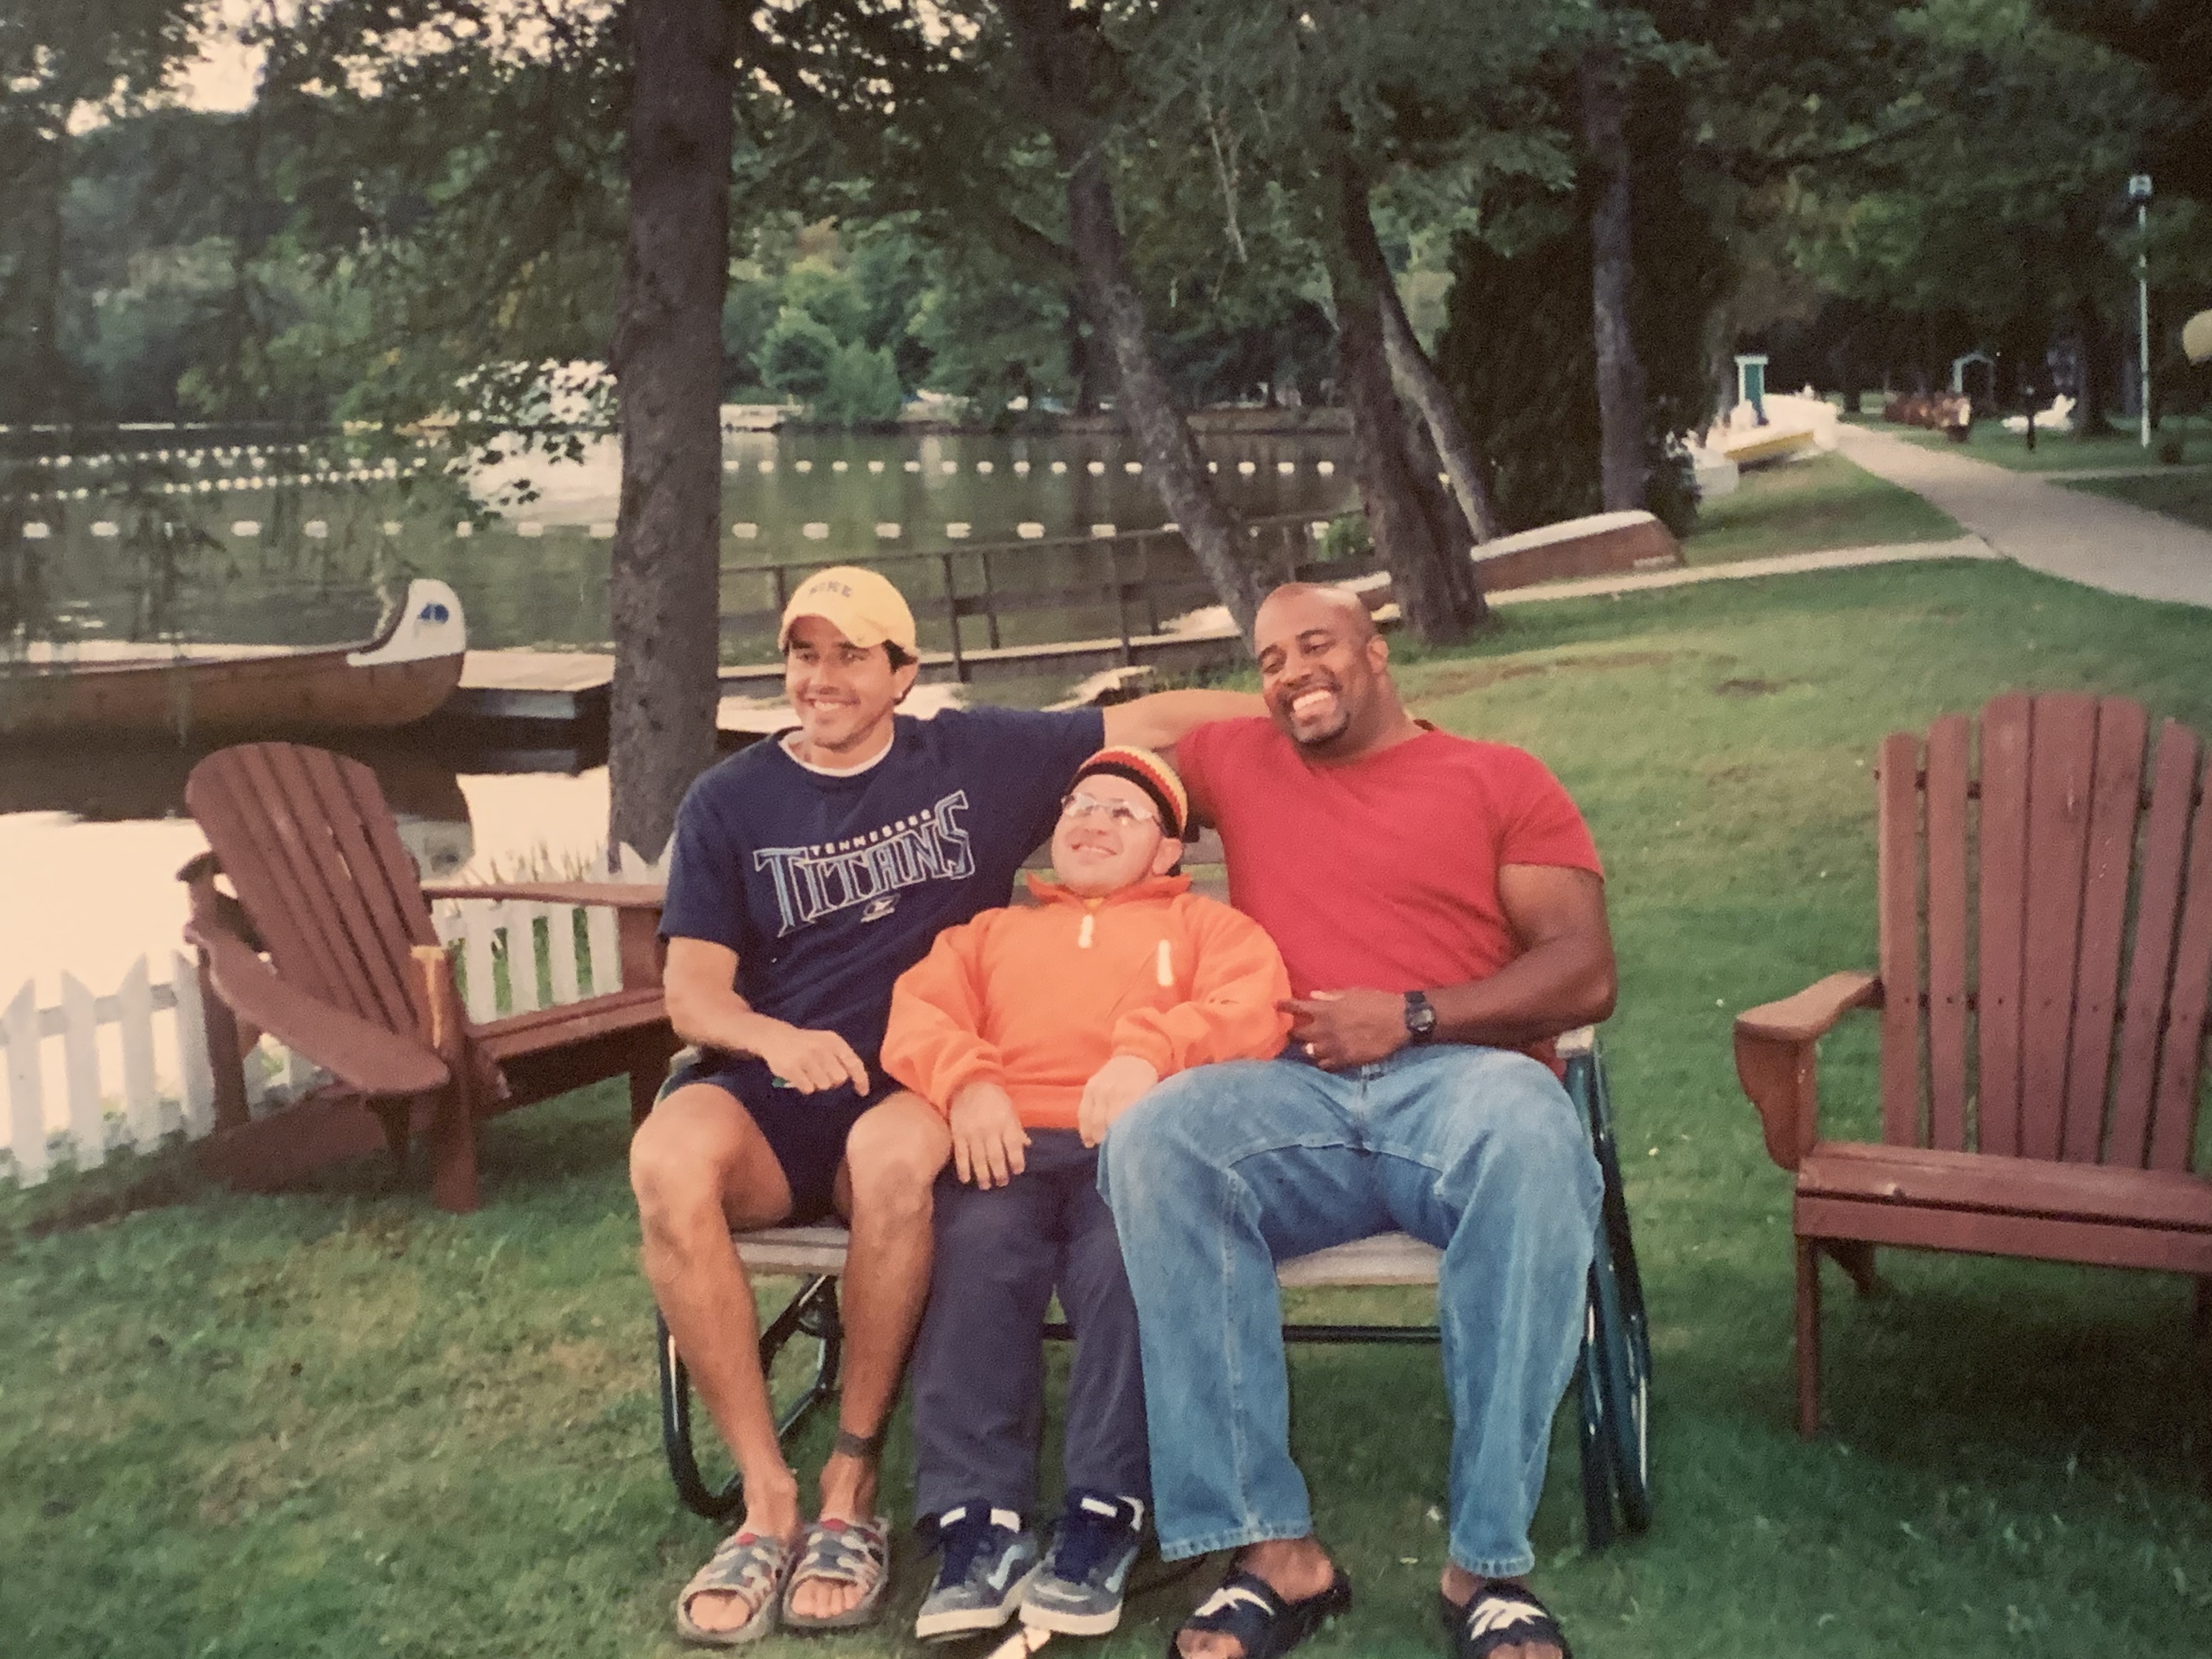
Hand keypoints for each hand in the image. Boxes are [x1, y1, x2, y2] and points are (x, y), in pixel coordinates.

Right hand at [749, 1021, 869, 1094]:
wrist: (775, 1037)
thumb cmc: (807, 1043)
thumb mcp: (827, 1043)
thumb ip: (842, 1058)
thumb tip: (859, 1081)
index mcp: (833, 1041)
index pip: (854, 1063)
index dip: (861, 1079)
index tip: (862, 1092)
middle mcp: (821, 1048)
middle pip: (840, 1078)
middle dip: (833, 1081)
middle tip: (822, 1074)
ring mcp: (806, 1058)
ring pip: (824, 1085)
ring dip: (818, 1084)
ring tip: (809, 1074)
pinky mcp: (792, 1068)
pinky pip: (808, 1089)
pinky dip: (805, 1087)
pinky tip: (799, 1077)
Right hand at [949, 1081, 1029, 1187]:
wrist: (969, 1084)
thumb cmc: (994, 1098)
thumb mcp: (1010, 1110)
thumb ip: (1017, 1129)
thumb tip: (1027, 1145)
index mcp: (1005, 1123)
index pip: (1014, 1147)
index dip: (1017, 1162)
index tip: (1017, 1171)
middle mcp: (990, 1130)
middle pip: (996, 1157)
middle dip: (1000, 1174)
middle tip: (1002, 1183)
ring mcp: (973, 1134)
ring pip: (979, 1160)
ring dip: (983, 1175)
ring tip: (986, 1186)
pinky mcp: (958, 1135)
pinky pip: (961, 1155)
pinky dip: (963, 1169)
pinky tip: (966, 1180)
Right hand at [1078, 1054, 1160, 1146]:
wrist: (1136, 1055)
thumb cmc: (1147, 1081)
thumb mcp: (1151, 1096)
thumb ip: (1141, 1115)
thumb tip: (1137, 1139)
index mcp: (1131, 1094)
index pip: (1121, 1124)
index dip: (1119, 1141)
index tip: (1121, 1152)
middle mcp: (1113, 1092)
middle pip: (1104, 1124)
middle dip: (1106, 1141)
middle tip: (1111, 1154)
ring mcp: (1099, 1089)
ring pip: (1092, 1120)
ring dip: (1094, 1137)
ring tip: (1099, 1148)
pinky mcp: (1089, 1087)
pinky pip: (1082, 1112)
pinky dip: (1084, 1129)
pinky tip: (1088, 1141)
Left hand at [1280, 989, 1406, 1070]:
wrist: (1399, 1021)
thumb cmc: (1377, 1001)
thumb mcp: (1352, 992)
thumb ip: (1330, 996)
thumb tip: (1312, 995)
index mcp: (1326, 1010)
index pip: (1297, 1008)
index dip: (1285, 1006)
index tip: (1276, 1005)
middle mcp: (1325, 1030)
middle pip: (1299, 1034)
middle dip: (1294, 1032)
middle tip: (1293, 1031)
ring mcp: (1334, 1047)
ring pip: (1309, 1052)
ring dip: (1308, 1048)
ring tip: (1309, 1047)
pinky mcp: (1345, 1060)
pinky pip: (1325, 1065)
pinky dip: (1321, 1061)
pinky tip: (1323, 1058)